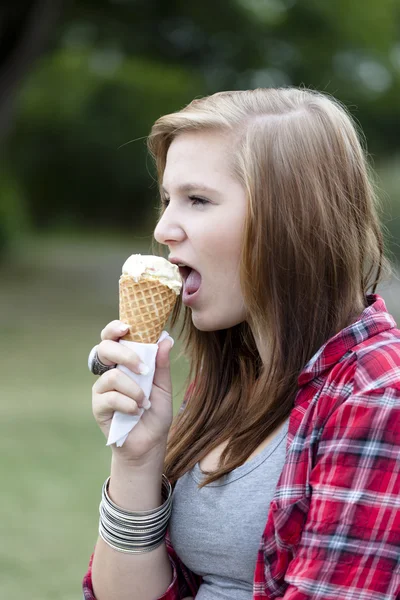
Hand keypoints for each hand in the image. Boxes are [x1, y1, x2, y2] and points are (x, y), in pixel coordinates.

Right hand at [91, 320, 173, 464]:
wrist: (150, 444)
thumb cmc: (155, 413)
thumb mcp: (163, 387)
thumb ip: (161, 364)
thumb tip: (166, 338)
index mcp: (124, 363)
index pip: (113, 338)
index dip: (114, 329)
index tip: (126, 327)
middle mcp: (110, 372)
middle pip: (104, 349)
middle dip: (125, 356)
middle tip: (143, 369)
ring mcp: (102, 389)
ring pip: (112, 376)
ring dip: (133, 389)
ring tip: (144, 402)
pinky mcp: (98, 407)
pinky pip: (110, 398)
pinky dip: (128, 404)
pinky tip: (136, 411)